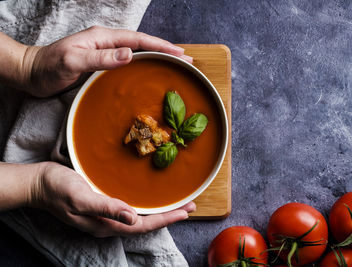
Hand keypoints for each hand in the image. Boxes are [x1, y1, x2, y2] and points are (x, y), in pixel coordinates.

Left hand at [21, 26, 191, 96]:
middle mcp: (106, 42)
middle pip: (142, 44)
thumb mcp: (74, 61)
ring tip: (175, 65)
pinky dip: (144, 65)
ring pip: (137, 52)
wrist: (32, 73)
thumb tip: (130, 55)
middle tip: (186, 60)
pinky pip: (128, 62)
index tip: (179, 53)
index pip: (138, 40)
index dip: (160, 45)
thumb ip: (101, 58)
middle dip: (165, 50)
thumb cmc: (49, 67)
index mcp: (102, 37)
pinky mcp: (102, 63)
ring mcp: (105, 52)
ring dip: (156, 57)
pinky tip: (150, 71)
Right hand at [31, 162, 195, 236]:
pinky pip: (130, 209)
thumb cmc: (58, 188)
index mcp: (105, 224)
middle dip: (169, 216)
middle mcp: (109, 223)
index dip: (166, 219)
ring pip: (140, 217)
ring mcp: (106, 216)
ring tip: (178, 204)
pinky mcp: (103, 206)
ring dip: (160, 211)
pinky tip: (151, 200)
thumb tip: (133, 218)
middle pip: (146, 223)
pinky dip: (146, 206)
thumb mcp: (80, 197)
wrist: (39, 183)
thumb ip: (106, 207)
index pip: (143, 225)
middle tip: (190, 206)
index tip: (186, 212)